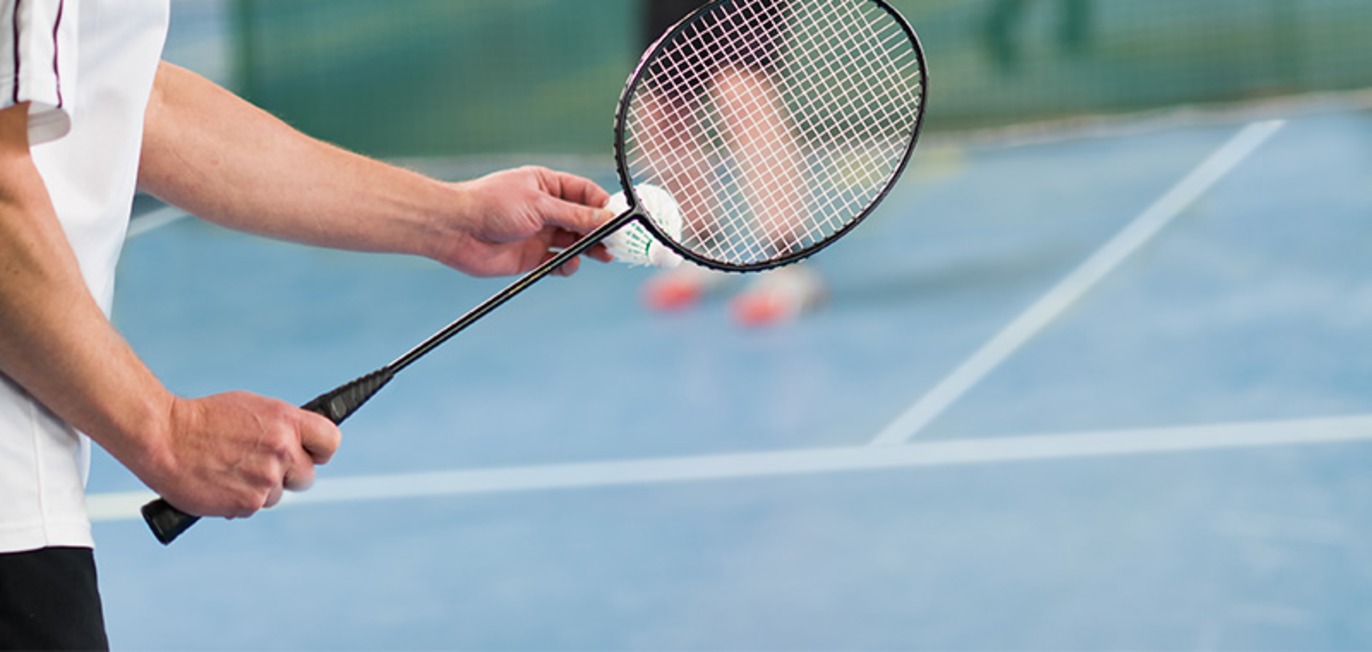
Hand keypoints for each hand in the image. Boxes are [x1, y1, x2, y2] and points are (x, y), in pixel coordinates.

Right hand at [140, 392, 341, 518]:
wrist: (164, 439)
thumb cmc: (205, 419)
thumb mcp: (252, 408)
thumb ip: (282, 427)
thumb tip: (302, 444)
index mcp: (287, 422)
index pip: (331, 442)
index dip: (319, 450)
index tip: (310, 453)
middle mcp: (283, 450)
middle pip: (307, 476)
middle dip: (289, 474)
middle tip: (262, 465)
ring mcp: (267, 479)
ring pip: (279, 494)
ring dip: (262, 488)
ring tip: (232, 470)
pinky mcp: (248, 504)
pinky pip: (255, 506)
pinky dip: (241, 499)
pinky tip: (221, 483)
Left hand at [433, 166, 614, 276]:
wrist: (456, 229)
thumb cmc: (492, 205)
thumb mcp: (539, 206)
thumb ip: (575, 215)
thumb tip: (607, 218)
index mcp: (546, 185)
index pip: (584, 193)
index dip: (603, 205)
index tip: (620, 218)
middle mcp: (545, 209)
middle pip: (583, 220)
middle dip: (601, 230)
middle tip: (619, 242)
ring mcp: (538, 233)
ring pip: (573, 242)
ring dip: (589, 249)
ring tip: (604, 256)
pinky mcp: (530, 257)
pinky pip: (557, 263)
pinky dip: (567, 265)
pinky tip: (570, 264)